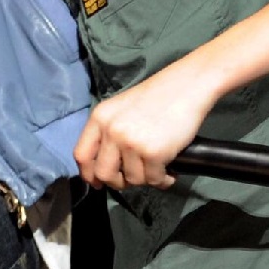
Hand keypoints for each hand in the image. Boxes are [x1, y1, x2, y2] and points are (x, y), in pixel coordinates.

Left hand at [74, 64, 214, 190]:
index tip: (98, 182)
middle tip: (132, 179)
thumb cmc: (157, 97)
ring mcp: (131, 142)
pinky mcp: (153, 152)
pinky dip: (162, 180)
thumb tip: (103, 167)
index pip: (82, 155)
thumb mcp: (120, 109)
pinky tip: (169, 173)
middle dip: (118, 182)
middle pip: (103, 173)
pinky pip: (153, 180)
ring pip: (132, 179)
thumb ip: (108, 132)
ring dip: (146, 179)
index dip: (89, 174)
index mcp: (100, 118)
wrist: (186, 86)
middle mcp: (112, 131)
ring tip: (157, 168)